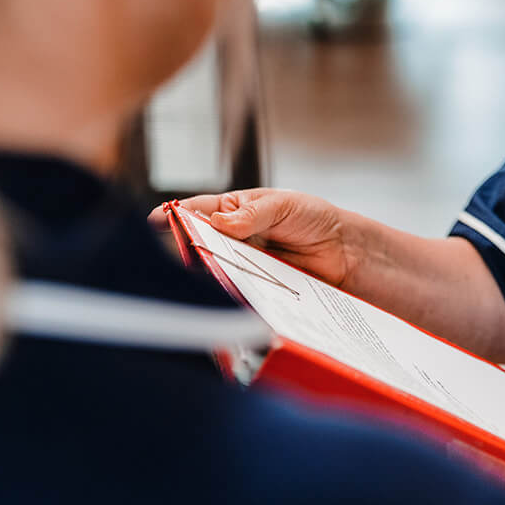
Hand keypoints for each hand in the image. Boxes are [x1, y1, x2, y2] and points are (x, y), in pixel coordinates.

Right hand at [154, 189, 353, 287]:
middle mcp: (231, 242)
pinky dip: (229, 298)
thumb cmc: (314, 219)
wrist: (347, 252)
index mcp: (232, 213)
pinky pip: (236, 296)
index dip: (175, 215)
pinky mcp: (255, 292)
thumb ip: (252, 213)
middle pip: (197, 246)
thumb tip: (220, 222)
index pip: (197, 212)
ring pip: (213, 274)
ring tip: (202, 276)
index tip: (157, 220)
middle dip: (186, 249)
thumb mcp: (284, 205)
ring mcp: (241, 269)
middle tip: (180, 253)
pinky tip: (226, 299)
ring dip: (206, 276)